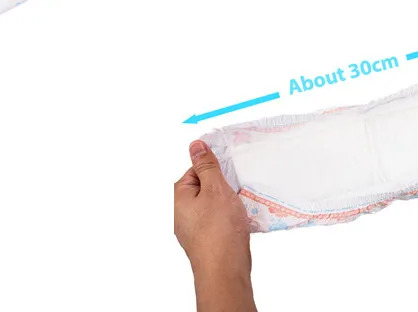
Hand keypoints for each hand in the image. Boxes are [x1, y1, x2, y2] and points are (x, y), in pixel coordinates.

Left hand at [174, 141, 255, 311]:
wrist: (225, 272)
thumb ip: (206, 165)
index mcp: (178, 196)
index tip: (227, 173)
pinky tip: (239, 224)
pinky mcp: (204, 242)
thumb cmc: (219, 230)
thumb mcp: (215, 188)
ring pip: (211, 207)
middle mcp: (180, 214)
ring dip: (226, 205)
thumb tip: (195, 145)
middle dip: (221, 188)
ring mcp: (192, 230)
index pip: (194, 171)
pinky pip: (216, 223)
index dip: (213, 170)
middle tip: (235, 191)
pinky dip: (227, 220)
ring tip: (238, 208)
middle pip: (203, 189)